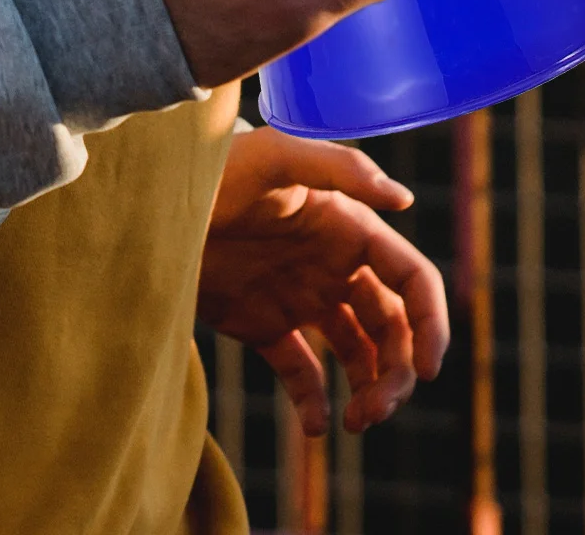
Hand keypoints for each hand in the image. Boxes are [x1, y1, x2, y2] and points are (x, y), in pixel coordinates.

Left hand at [198, 125, 448, 435]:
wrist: (154, 201)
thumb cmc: (217, 167)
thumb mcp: (276, 156)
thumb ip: (340, 169)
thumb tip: (404, 200)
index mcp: (349, 228)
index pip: (411, 278)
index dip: (431, 323)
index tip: (429, 372)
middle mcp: (334, 265)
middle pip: (392, 327)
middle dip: (398, 372)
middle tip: (373, 412)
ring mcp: (300, 296)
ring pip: (357, 353)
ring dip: (369, 390)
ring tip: (354, 423)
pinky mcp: (263, 325)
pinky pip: (302, 371)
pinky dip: (314, 403)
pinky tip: (316, 427)